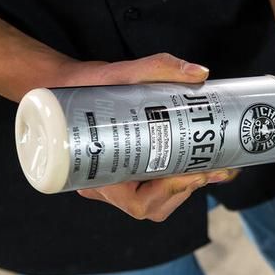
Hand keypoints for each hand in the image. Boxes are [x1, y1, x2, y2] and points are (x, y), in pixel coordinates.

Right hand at [55, 52, 237, 221]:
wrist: (61, 87)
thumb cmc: (83, 84)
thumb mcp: (119, 72)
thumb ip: (158, 68)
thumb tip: (200, 73)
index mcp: (95, 171)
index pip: (137, 201)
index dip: (170, 191)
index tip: (196, 173)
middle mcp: (103, 183)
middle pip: (151, 206)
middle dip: (185, 190)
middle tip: (213, 168)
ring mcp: (114, 182)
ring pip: (154, 203)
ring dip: (183, 191)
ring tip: (208, 167)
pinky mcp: (125, 173)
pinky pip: (151, 190)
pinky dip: (176, 183)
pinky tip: (197, 165)